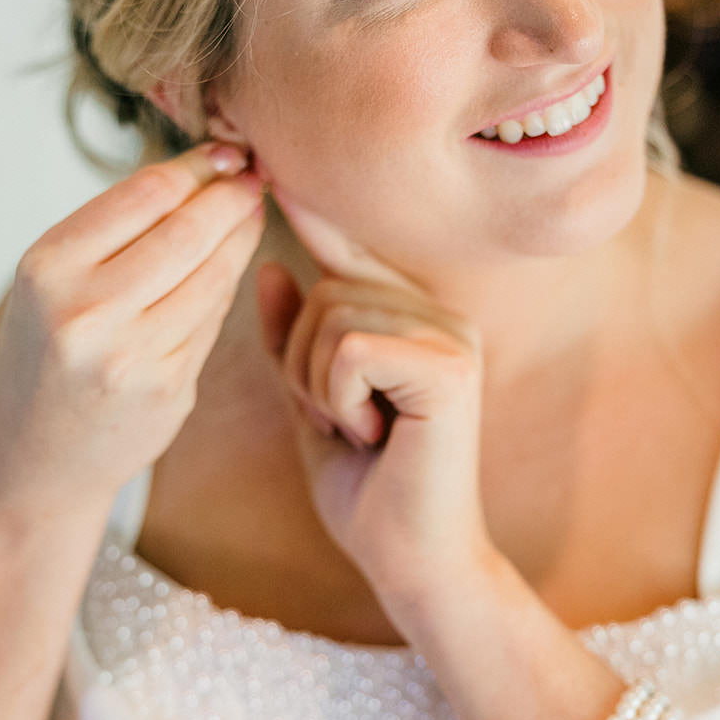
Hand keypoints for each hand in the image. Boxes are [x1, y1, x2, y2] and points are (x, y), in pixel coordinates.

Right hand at [0, 142, 264, 514]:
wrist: (28, 458)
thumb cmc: (45, 355)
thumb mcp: (52, 282)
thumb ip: (115, 232)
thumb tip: (205, 172)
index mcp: (48, 268)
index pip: (142, 194)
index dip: (196, 167)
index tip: (226, 153)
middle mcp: (85, 311)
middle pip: (186, 231)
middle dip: (231, 197)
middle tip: (255, 177)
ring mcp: (130, 356)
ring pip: (211, 276)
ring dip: (241, 239)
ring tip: (251, 214)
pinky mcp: (167, 391)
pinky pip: (211, 322)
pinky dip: (225, 289)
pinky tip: (229, 270)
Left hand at [256, 183, 498, 616]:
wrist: (409, 560)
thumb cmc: (362, 488)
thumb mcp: (310, 401)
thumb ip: (293, 337)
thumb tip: (270, 266)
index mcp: (409, 315)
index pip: (349, 251)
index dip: (312, 211)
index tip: (270, 160)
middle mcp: (437, 311)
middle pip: (323, 289)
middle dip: (300, 363)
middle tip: (341, 421)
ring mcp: (450, 334)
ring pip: (329, 317)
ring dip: (317, 387)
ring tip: (359, 430)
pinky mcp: (449, 365)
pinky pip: (349, 349)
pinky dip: (338, 399)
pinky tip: (373, 435)